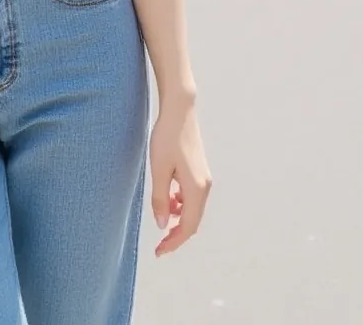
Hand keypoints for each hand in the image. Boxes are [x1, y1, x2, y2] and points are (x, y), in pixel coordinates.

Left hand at [150, 102, 211, 257]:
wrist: (179, 110)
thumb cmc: (166, 137)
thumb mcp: (158, 169)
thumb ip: (160, 199)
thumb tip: (163, 225)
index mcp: (196, 189)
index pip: (187, 226)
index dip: (174, 242)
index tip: (159, 252)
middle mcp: (204, 186)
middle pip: (193, 221)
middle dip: (177, 235)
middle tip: (159, 245)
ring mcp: (204, 178)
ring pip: (193, 210)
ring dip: (179, 219)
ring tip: (162, 216)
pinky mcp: (200, 171)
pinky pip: (193, 197)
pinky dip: (182, 205)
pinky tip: (169, 198)